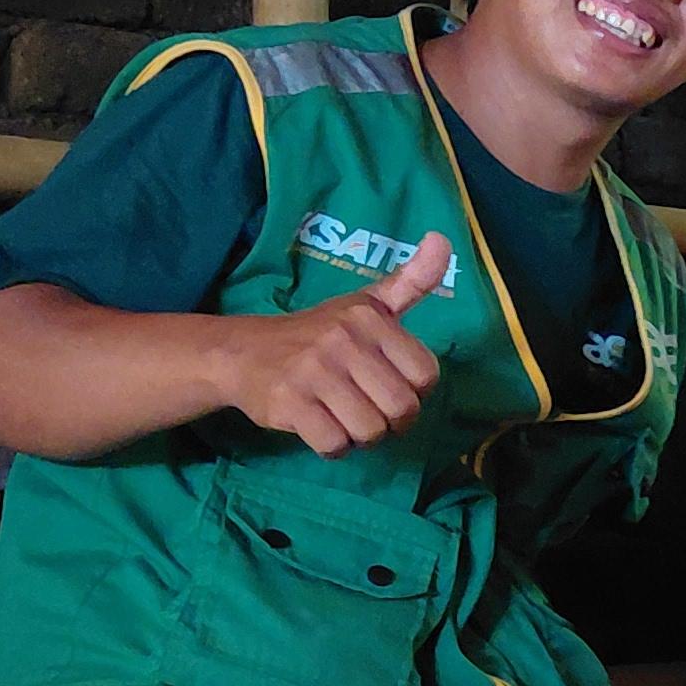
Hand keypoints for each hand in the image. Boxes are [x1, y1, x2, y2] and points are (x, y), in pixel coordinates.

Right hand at [223, 236, 446, 455]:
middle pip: (402, 410)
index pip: (425, 376)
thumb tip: (443, 239)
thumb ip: (411, 281)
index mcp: (370, 317)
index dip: (413, 391)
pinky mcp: (289, 403)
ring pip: (370, 431)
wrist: (242, 352)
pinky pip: (334, 444)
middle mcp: (343, 340)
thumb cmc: (318, 333)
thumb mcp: (366, 303)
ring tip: (343, 418)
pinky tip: (320, 427)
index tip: (389, 385)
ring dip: (361, 437)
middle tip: (368, 411)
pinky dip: (332, 447)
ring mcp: (314, 372)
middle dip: (390, 422)